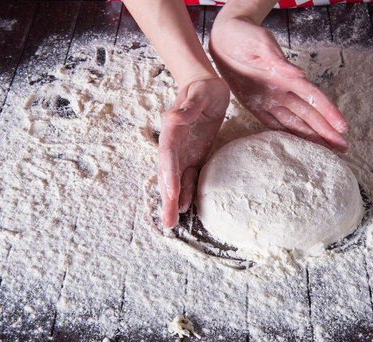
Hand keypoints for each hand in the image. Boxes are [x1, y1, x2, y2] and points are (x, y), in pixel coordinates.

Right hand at [158, 77, 229, 227]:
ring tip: (171, 223)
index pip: (168, 154)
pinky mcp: (193, 156)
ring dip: (174, 200)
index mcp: (172, 128)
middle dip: (167, 197)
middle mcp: (174, 144)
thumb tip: (172, 119)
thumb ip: (186, 108)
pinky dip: (187, 191)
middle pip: (168, 173)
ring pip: (176, 179)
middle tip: (167, 221)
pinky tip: (187, 207)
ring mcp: (183, 152)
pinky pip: (189, 176)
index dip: (169, 174)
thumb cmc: (202, 89)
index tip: (171, 192)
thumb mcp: (198, 93)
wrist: (205, 87)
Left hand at [209, 17, 348, 150]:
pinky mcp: (255, 104)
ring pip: (295, 123)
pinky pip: (273, 123)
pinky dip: (286, 135)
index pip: (314, 98)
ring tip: (327, 152)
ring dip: (311, 137)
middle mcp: (282, 91)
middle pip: (309, 115)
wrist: (222, 36)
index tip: (342, 127)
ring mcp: (270, 99)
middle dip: (326, 132)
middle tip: (344, 149)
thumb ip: (279, 59)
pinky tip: (298, 146)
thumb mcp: (261, 43)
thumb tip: (300, 74)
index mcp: (288, 77)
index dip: (329, 113)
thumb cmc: (243, 34)